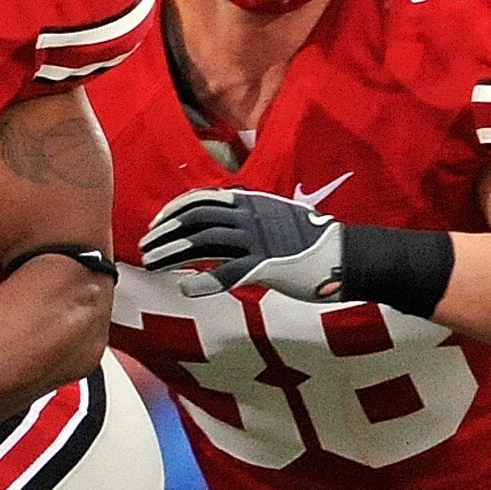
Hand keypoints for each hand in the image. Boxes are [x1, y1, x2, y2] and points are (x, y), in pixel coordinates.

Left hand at [141, 186, 347, 299]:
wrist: (345, 255)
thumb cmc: (310, 239)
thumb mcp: (275, 216)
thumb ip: (247, 216)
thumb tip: (220, 220)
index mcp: (251, 201)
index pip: (201, 199)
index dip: (172, 212)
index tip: (155, 226)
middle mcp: (251, 217)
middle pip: (196, 220)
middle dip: (165, 234)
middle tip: (145, 249)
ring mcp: (259, 241)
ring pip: (204, 243)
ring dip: (173, 255)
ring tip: (153, 266)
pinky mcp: (268, 267)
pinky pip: (229, 274)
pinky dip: (204, 282)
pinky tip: (186, 289)